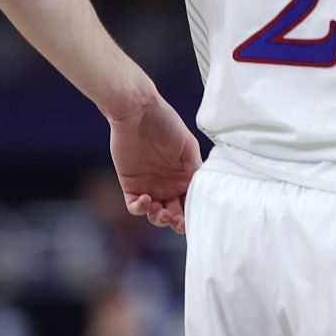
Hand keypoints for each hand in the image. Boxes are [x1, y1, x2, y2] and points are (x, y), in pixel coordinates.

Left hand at [108, 93, 199, 233]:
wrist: (138, 113)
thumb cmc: (167, 125)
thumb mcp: (189, 147)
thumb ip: (196, 171)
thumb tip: (205, 192)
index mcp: (185, 178)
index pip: (191, 203)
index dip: (193, 215)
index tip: (195, 221)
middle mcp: (169, 185)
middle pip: (174, 214)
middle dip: (177, 222)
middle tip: (177, 221)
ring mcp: (150, 186)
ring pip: (155, 214)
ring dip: (160, 219)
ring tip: (162, 212)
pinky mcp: (130, 185)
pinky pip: (134, 206)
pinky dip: (140, 208)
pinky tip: (146, 200)